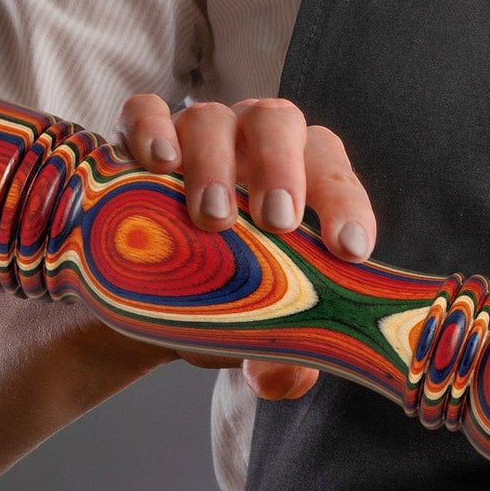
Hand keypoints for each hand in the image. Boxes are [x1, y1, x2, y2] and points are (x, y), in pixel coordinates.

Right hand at [118, 94, 375, 397]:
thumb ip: (281, 360)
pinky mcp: (140, 139)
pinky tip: (157, 164)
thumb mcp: (258, 335)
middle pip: (277, 123)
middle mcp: (254, 146)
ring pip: (210, 119)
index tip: (349, 248)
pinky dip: (150, 130)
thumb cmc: (230, 299)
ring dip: (214, 164)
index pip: (334, 173)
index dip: (346, 205)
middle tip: (277, 223)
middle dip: (281, 169)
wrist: (155, 293)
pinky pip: (143, 113)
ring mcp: (197, 136)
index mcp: (303, 180)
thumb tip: (285, 377)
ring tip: (211, 217)